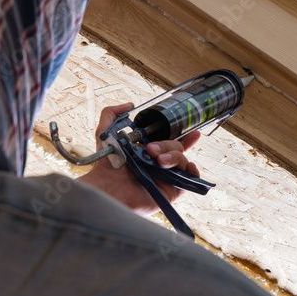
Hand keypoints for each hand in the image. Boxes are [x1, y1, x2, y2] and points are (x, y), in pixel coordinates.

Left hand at [77, 103, 201, 213]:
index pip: (171, 142)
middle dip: (166, 145)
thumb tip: (130, 105)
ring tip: (159, 161)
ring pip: (183, 160)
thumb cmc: (106, 166)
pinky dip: (192, 171)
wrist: (108, 189)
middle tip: (150, 150)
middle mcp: (159, 164)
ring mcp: (166, 177)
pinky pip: (190, 179)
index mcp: (148, 152)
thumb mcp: (104, 134)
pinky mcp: (171, 190)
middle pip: (177, 147)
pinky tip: (187, 167)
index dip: (183, 136)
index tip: (192, 131)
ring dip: (174, 156)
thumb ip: (111, 114)